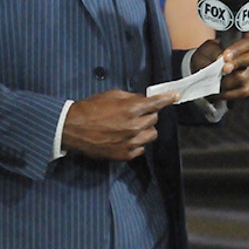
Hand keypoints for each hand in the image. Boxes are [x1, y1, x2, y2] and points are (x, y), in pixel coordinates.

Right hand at [62, 89, 178, 160]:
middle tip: (136, 113)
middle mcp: (134, 126)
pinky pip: (141, 148)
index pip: (157, 103)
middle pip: (154, 119)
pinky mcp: (124, 154)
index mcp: (131, 109)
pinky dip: (137, 142)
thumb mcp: (112, 95)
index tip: (175, 96)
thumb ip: (132, 98)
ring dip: (145, 129)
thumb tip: (145, 99)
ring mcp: (130, 142)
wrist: (72, 128)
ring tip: (132, 126)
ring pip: (151, 134)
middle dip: (148, 114)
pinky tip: (126, 138)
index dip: (168, 98)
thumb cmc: (90, 109)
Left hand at [193, 34, 248, 101]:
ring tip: (215, 81)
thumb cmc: (209, 56)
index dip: (237, 50)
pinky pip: (243, 91)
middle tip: (224, 69)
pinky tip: (220, 90)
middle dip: (239, 63)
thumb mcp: (208, 49)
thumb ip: (214, 52)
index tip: (224, 57)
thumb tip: (220, 61)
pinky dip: (228, 92)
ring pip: (245, 77)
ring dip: (227, 81)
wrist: (206, 70)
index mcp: (247, 40)